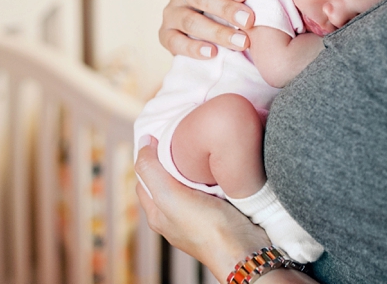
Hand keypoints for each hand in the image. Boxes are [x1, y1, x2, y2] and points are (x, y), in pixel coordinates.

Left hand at [135, 136, 270, 276]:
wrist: (244, 249)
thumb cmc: (207, 227)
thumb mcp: (170, 196)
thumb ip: (152, 170)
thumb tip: (142, 142)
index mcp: (157, 214)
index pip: (144, 178)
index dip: (149, 157)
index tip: (163, 137)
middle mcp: (175, 217)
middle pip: (167, 180)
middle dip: (174, 160)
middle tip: (186, 139)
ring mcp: (197, 217)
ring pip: (190, 184)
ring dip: (196, 168)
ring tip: (204, 150)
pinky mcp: (220, 214)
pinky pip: (211, 189)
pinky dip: (213, 177)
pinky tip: (221, 168)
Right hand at [159, 0, 255, 58]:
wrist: (214, 22)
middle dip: (226, 9)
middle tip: (250, 21)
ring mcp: (171, 12)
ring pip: (189, 21)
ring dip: (217, 32)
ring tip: (242, 43)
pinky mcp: (166, 35)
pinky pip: (174, 42)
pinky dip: (193, 48)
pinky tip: (212, 53)